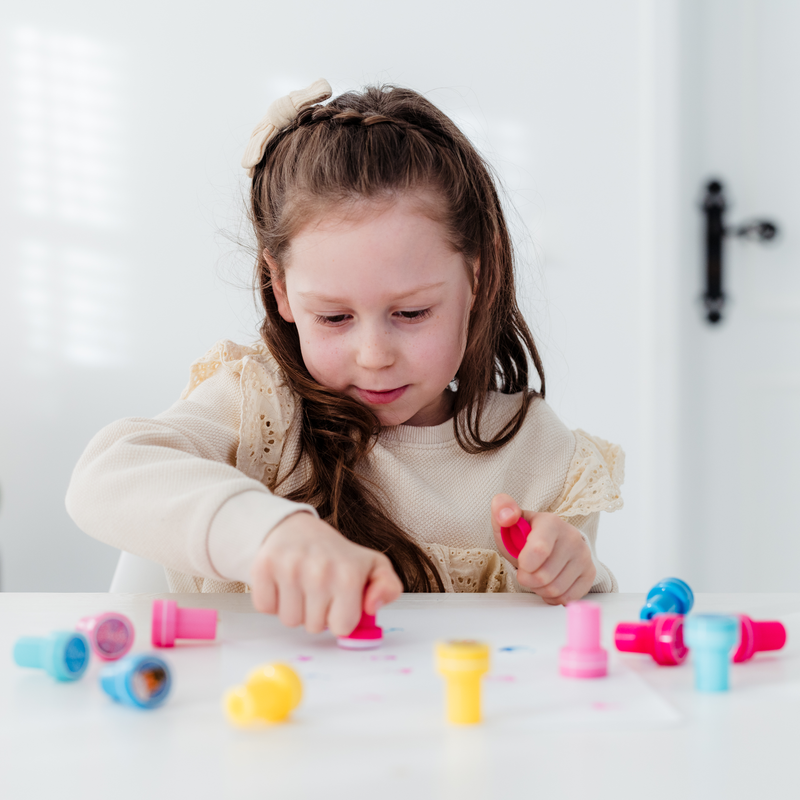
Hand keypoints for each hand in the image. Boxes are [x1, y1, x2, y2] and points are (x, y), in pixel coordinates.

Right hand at [249, 512, 402, 635]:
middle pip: (313, 627)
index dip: (339, 618)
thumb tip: (372, 607)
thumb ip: (388, 588)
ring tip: (301, 585)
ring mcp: (289, 568)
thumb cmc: (337, 554)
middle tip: (318, 589)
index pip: (342, 628)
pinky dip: (272, 600)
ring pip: (289, 621)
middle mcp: (320, 571)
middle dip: (316, 614)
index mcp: (348, 574)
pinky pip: (265, 607)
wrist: (298, 528)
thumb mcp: (374, 566)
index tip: (339, 599)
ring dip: (294, 609)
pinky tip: (283, 582)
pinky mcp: (263, 566)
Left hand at [490, 493, 595, 604]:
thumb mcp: (507, 520)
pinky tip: (549, 583)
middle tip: (526, 570)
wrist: (548, 542)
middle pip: (543, 576)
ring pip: (555, 590)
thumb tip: (507, 516)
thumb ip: (501, 509)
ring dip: (539, 589)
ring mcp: (583, 555)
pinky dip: (553, 596)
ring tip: (537, 575)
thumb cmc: (523, 534)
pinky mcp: (590, 573)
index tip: (520, 562)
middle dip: (528, 579)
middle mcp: (572, 537)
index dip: (524, 565)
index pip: (538, 550)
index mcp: (551, 522)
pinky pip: (568, 598)